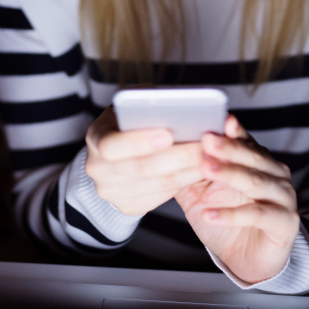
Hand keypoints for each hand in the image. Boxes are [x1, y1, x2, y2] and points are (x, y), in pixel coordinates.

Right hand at [85, 105, 203, 216]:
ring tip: (212, 156)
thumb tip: (178, 105)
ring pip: (158, 185)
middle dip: (179, 156)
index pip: (112, 145)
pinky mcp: (127, 205)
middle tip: (206, 145)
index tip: (169, 134)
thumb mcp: (133, 103)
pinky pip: (161, 197)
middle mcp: (98, 168)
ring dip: (189, 171)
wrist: (116, 149)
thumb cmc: (131, 119)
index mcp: (96, 137)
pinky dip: (184, 182)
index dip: (140, 142)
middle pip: (142, 168)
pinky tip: (200, 169)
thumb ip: (149, 102)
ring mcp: (111, 191)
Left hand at [176, 115, 299, 283]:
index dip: (233, 132)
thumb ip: (190, 171)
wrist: (247, 259)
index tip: (219, 121)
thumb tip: (168, 148)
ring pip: (256, 182)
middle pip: (252, 157)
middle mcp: (275, 174)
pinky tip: (209, 214)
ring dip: (230, 174)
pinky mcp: (286, 222)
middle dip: (228, 148)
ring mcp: (284, 197)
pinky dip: (231, 215)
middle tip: (208, 140)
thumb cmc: (227, 219)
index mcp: (258, 161)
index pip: (245, 141)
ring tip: (206, 168)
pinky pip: (257, 215)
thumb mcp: (201, 193)